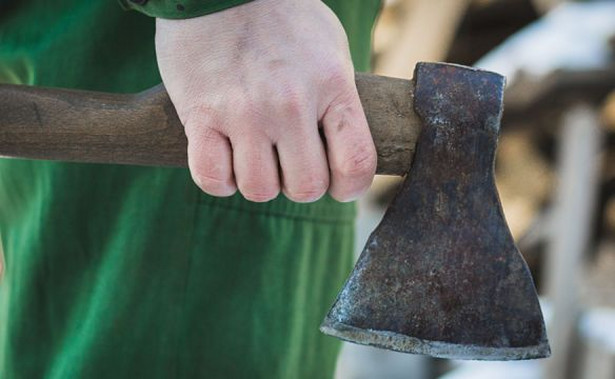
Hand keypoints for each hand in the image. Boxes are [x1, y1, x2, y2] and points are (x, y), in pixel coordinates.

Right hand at [155, 0, 375, 201]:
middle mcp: (290, 104)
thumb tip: (342, 151)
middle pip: (305, 188)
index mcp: (331, 86)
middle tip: (289, 163)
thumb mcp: (329, 52)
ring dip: (259, 181)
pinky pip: (211, 177)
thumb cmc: (282, 19)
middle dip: (299, 185)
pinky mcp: (201, 113)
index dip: (350, 188)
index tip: (339, 185)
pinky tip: (224, 159)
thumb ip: (339, 103)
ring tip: (255, 155)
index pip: (356, 164)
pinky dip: (219, 179)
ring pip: (259, 189)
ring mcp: (244, 111)